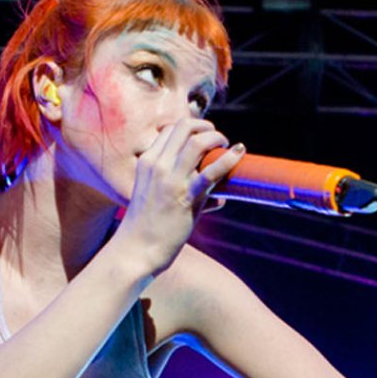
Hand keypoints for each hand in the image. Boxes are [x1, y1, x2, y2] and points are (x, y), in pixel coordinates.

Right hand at [115, 118, 243, 273]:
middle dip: (206, 127)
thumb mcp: (152, 195)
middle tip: (218, 139)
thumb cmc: (146, 227)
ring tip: (227, 146)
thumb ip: (175, 186)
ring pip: (198, 142)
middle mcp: (157, 165)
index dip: (192, 127)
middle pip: (184, 127)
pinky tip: (239, 152)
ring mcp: (171, 180)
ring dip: (217, 138)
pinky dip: (229, 158)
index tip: (205, 136)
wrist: (136, 250)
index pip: (171, 129)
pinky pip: (211, 171)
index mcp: (147, 162)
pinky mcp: (185, 196)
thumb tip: (215, 196)